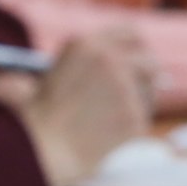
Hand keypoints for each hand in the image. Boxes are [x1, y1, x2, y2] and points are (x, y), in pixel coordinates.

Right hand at [16, 28, 154, 185]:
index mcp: (85, 44)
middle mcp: (109, 59)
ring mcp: (125, 87)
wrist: (40, 152)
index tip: (137, 59)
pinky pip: (144, 118)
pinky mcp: (135, 115)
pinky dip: (131, 128)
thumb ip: (81, 66)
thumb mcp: (49, 76)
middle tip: (139, 90)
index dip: (136, 48)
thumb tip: (112, 69)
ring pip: (150, 92)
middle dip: (147, 76)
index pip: (130, 33)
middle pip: (149, 60)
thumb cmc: (36, 119)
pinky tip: (108, 137)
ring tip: (109, 120)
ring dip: (139, 103)